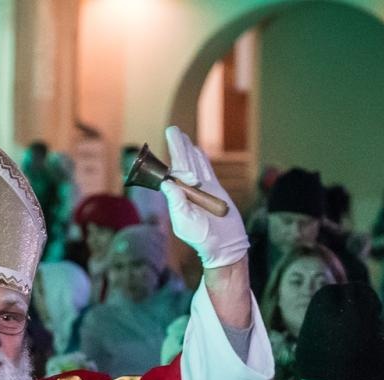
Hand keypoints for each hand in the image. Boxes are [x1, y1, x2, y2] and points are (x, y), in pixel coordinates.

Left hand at [160, 126, 248, 268]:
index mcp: (178, 199)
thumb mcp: (184, 222)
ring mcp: (202, 189)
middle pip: (181, 165)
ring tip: (180, 134)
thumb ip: (176, 203)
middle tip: (172, 130)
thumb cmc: (202, 238)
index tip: (159, 150)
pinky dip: (202, 159)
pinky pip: (207, 170)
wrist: (225, 245)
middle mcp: (188, 192)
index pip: (170, 176)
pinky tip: (196, 149)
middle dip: (177, 147)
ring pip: (194, 164)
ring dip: (187, 149)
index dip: (166, 162)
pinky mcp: (215, 190)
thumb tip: (166, 182)